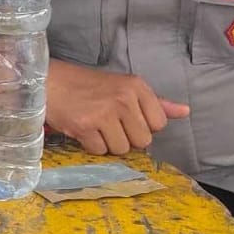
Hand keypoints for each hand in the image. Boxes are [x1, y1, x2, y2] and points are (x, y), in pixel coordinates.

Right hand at [43, 60, 189, 154]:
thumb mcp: (123, 87)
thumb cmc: (86, 85)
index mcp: (136, 86)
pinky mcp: (85, 126)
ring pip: (122, 149)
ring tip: (94, 126)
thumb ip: (155, 102)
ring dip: (108, 143)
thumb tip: (185, 112)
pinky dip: (90, 146)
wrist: (48, 82)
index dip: (142, 126)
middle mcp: (123, 99)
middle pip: (143, 140)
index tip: (125, 117)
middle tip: (108, 123)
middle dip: (126, 138)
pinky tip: (83, 130)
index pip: (159, 124)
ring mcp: (104, 113)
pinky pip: (100, 151)